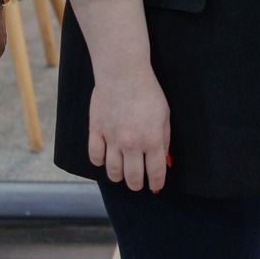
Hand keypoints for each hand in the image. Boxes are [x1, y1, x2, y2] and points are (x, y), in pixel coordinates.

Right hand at [88, 64, 169, 192]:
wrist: (123, 72)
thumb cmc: (147, 91)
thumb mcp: (164, 115)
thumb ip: (164, 139)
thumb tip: (163, 160)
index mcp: (152, 140)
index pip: (155, 173)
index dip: (156, 183)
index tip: (155, 186)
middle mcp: (132, 144)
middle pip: (132, 178)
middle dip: (136, 184)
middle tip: (137, 182)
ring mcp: (112, 139)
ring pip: (113, 171)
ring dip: (118, 176)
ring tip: (121, 173)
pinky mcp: (96, 131)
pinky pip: (95, 156)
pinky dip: (100, 162)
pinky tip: (105, 158)